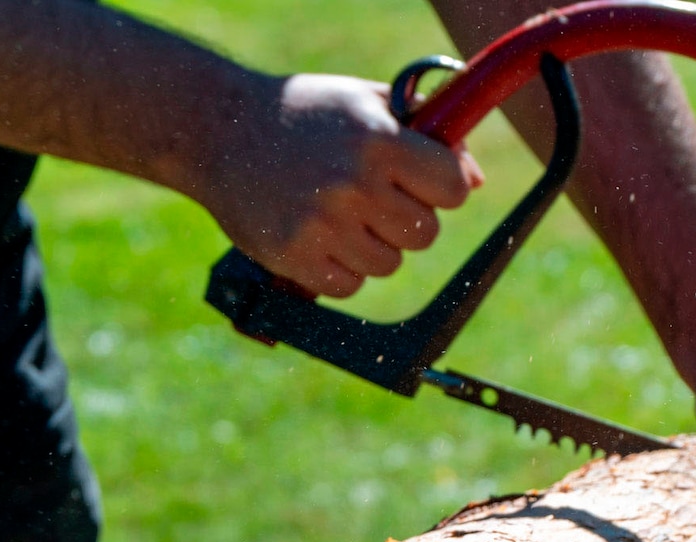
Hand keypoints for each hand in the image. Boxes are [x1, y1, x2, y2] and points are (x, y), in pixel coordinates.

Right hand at [199, 74, 482, 297]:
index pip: (452, 189)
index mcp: (379, 139)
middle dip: (404, 220)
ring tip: (337, 213)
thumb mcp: (368, 102)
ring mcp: (323, 224)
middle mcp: (354, 183)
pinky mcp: (295, 257)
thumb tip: (473, 181)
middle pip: (424, 234)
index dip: (440, 188)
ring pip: (388, 264)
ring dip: (371, 247)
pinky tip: (317, 236)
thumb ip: (428, 134)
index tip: (417, 181)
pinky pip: (349, 285)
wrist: (223, 129)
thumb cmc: (306, 114)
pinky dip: (339, 269)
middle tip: (369, 197)